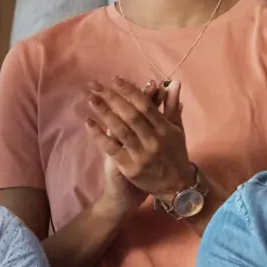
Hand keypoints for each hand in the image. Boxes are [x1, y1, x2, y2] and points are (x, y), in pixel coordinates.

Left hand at [85, 77, 193, 199]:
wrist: (176, 187)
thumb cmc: (175, 154)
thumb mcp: (177, 129)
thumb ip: (172, 105)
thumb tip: (173, 82)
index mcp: (165, 129)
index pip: (146, 106)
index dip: (131, 91)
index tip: (116, 79)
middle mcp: (153, 141)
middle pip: (131, 115)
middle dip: (113, 98)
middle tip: (96, 85)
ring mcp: (141, 155)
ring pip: (120, 130)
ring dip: (104, 113)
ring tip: (91, 99)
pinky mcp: (129, 168)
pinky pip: (111, 149)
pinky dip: (99, 136)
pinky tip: (89, 123)